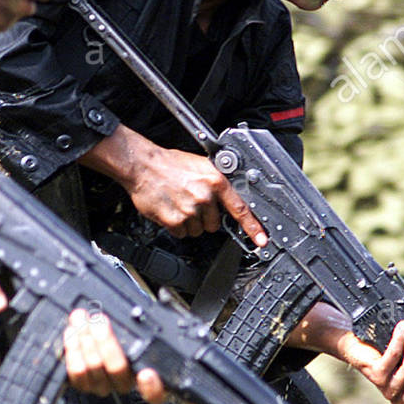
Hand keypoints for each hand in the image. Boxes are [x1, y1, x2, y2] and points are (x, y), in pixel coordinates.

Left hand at [62, 308, 165, 403]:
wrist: (91, 337)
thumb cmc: (116, 331)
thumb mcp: (128, 326)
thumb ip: (129, 327)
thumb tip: (113, 318)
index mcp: (144, 372)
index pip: (156, 391)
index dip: (152, 387)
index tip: (146, 374)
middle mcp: (123, 383)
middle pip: (117, 368)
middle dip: (105, 341)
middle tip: (98, 321)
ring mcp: (102, 385)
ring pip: (94, 368)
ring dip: (85, 340)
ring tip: (81, 322)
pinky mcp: (83, 384)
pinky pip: (76, 373)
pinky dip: (72, 350)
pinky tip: (71, 334)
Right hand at [82, 125, 266, 245]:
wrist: (142, 165)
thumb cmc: (169, 163)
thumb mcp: (200, 165)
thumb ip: (216, 183)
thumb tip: (228, 199)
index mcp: (216, 181)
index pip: (240, 208)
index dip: (253, 227)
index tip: (261, 240)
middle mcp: (205, 196)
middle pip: (214, 224)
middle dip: (204, 218)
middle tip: (191, 203)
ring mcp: (190, 210)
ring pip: (197, 230)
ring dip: (189, 222)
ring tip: (178, 203)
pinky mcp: (175, 221)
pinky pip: (182, 233)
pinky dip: (176, 226)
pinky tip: (170, 210)